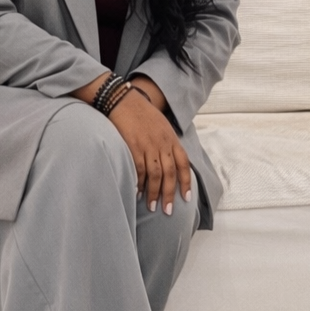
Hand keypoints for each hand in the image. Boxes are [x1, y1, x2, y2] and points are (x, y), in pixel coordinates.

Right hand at [108, 85, 191, 215]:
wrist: (124, 100)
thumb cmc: (142, 113)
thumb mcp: (161, 125)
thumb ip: (167, 143)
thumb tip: (170, 162)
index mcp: (171, 138)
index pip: (183, 163)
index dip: (186, 182)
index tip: (186, 197)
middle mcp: (162, 142)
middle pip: (170, 173)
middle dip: (170, 194)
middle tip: (167, 210)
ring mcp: (148, 144)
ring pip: (155, 174)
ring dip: (154, 192)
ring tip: (152, 206)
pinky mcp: (133, 145)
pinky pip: (138, 168)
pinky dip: (139, 182)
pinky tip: (137, 192)